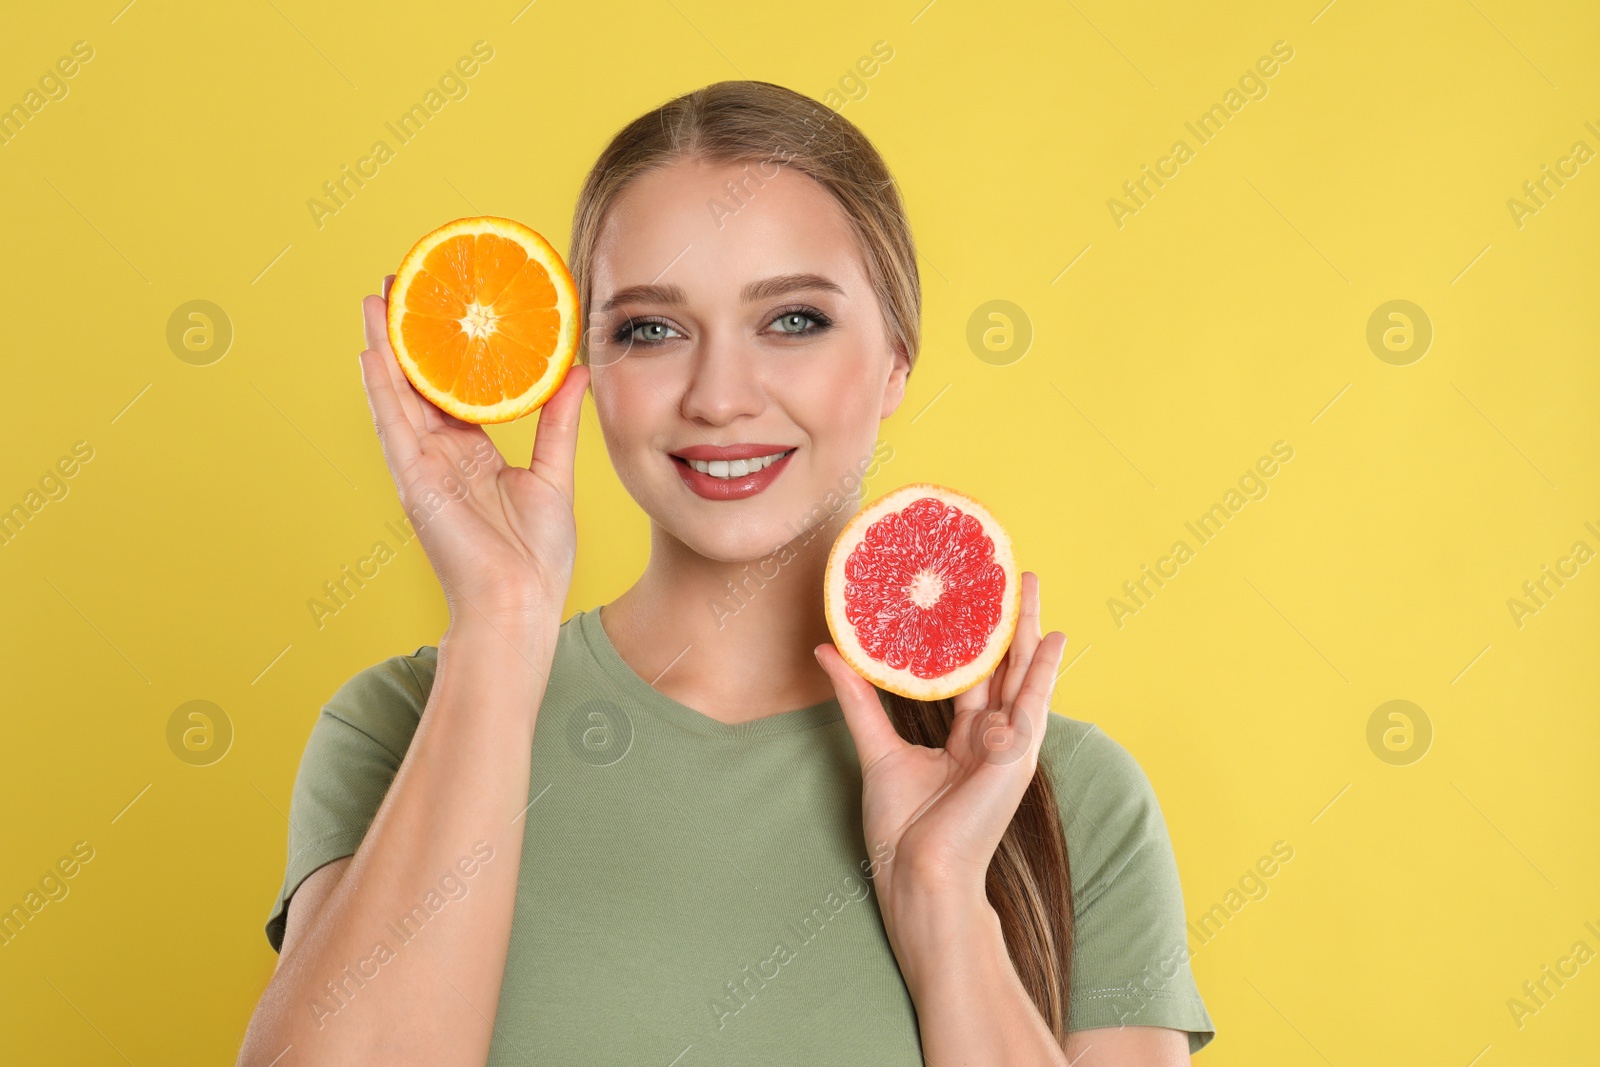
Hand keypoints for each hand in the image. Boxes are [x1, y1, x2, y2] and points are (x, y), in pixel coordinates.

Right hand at [359, 276, 589, 631]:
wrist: (519, 606)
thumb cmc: (536, 558)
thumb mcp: (554, 475)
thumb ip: (557, 423)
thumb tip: (575, 371)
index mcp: (472, 457)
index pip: (455, 392)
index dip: (449, 351)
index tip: (449, 309)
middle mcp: (441, 458)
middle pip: (419, 384)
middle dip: (409, 336)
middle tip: (405, 284)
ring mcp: (423, 468)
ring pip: (398, 395)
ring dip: (384, 347)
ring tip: (377, 298)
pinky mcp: (414, 481)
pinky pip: (393, 426)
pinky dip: (381, 388)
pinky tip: (370, 350)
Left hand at [814, 572, 1066, 920]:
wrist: (920, 874)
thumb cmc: (902, 829)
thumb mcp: (876, 748)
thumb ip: (858, 698)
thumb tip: (827, 652)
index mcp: (967, 740)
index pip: (973, 676)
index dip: (972, 637)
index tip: (970, 597)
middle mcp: (992, 738)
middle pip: (1002, 666)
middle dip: (1007, 621)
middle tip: (1011, 574)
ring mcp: (1009, 746)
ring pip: (1020, 673)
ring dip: (1028, 628)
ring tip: (1032, 583)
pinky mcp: (1018, 755)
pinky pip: (1035, 703)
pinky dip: (1046, 670)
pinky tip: (1056, 636)